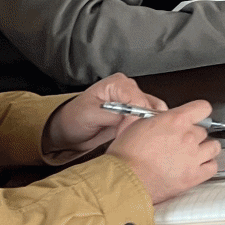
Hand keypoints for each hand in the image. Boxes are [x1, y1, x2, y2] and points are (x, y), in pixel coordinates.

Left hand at [43, 73, 167, 156]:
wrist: (69, 130)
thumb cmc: (74, 118)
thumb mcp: (88, 114)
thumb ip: (110, 114)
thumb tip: (129, 118)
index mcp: (118, 84)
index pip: (139, 99)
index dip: (135, 118)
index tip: (125, 133)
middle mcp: (130, 90)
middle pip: (151, 106)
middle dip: (144, 124)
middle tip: (131, 139)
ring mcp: (135, 102)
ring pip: (155, 114)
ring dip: (148, 129)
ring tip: (134, 140)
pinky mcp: (137, 115)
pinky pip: (151, 122)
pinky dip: (148, 131)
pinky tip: (138, 140)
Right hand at [107, 100, 218, 203]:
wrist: (124, 182)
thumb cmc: (125, 157)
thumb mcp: (138, 125)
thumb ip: (158, 120)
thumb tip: (164, 120)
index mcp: (175, 120)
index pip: (203, 108)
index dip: (199, 113)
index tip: (196, 117)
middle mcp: (188, 136)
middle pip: (203, 130)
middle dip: (193, 135)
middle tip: (180, 143)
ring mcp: (193, 156)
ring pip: (213, 147)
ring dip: (204, 149)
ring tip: (192, 154)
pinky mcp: (193, 176)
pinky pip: (213, 167)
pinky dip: (207, 166)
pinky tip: (197, 167)